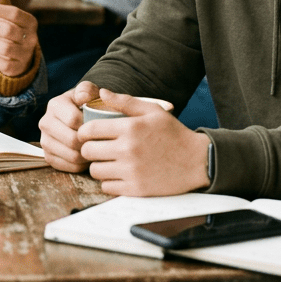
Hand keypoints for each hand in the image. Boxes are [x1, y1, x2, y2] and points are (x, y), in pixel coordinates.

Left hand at [0, 0, 38, 76]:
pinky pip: (1, 63)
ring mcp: (25, 54)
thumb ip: (3, 4)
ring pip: (4, 48)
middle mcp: (31, 38)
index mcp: (30, 22)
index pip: (15, 13)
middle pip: (8, 30)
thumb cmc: (12, 30)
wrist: (21, 57)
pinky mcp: (17, 68)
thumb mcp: (9, 17)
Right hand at [39, 81, 98, 171]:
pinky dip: (82, 165)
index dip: (90, 125)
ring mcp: (44, 141)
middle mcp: (45, 122)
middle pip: (71, 140)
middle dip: (89, 142)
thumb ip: (88, 89)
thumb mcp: (90, 92)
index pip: (73, 120)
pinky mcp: (48, 157)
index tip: (99, 125)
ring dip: (88, 155)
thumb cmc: (88, 104)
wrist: (78, 117)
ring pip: (71, 156)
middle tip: (101, 140)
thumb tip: (83, 97)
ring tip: (96, 148)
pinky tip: (88, 156)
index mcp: (54, 105)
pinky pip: (69, 167)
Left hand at [77, 89, 211, 196]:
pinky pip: (107, 187)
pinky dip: (109, 181)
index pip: (89, 130)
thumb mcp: (152, 111)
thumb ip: (125, 101)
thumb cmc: (173, 133)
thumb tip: (101, 92)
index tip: (88, 134)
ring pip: (95, 171)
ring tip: (108, 160)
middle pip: (88, 151)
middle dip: (89, 148)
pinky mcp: (136, 189)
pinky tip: (118, 173)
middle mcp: (128, 149)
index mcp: (130, 127)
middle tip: (97, 147)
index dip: (83, 131)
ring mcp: (132, 171)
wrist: (197, 161)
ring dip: (98, 165)